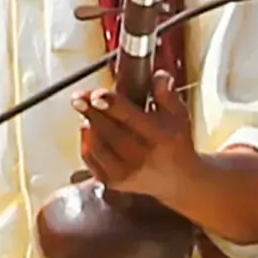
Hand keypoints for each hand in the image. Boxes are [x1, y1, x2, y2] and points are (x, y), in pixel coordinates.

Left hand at [74, 58, 218, 211]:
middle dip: (91, 112)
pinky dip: (86, 142)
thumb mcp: (178, 115)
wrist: (178, 180)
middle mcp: (142, 157)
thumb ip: (166, 93)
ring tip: (87, 112)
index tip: (95, 94)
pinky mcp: (114, 182)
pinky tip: (90, 130)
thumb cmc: (175, 142)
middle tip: (78, 98)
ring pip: (96, 145)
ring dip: (88, 125)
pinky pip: (90, 159)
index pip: (130, 118)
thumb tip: (158, 75)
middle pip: (108, 131)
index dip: (110, 104)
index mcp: (160, 137)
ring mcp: (126, 173)